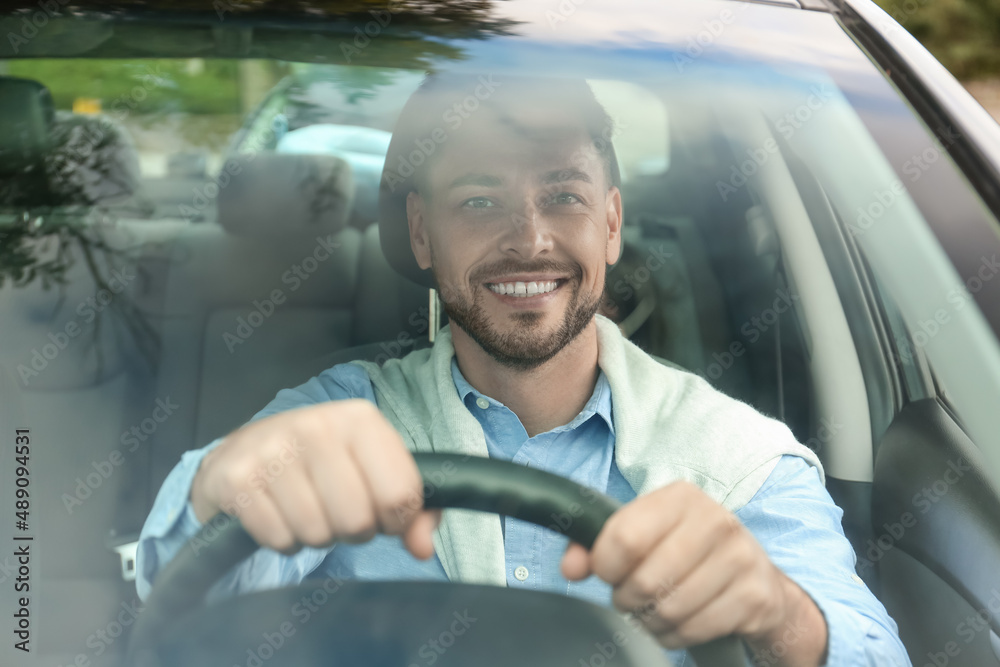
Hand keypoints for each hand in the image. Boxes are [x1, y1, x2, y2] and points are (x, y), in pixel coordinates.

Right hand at [190, 399, 440, 559]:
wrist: (246, 448)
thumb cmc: (323, 463)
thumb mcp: (374, 470)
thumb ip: (412, 509)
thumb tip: (422, 548)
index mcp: (360, 420)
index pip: (400, 493)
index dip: (396, 521)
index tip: (382, 515)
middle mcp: (317, 426)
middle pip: (357, 520)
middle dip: (353, 532)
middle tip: (340, 514)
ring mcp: (273, 449)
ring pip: (316, 533)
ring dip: (316, 537)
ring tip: (309, 511)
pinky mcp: (237, 477)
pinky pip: (278, 539)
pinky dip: (283, 540)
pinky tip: (280, 515)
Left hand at [560, 481, 827, 665]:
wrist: (754, 577)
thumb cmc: (683, 551)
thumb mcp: (641, 534)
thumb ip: (595, 545)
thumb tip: (571, 567)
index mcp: (680, 496)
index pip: (625, 537)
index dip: (606, 565)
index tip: (608, 572)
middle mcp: (716, 519)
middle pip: (646, 579)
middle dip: (628, 598)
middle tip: (632, 597)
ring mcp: (740, 557)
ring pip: (670, 609)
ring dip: (652, 620)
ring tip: (654, 609)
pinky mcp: (755, 595)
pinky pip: (695, 629)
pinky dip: (676, 634)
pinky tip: (678, 622)